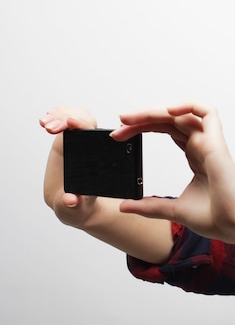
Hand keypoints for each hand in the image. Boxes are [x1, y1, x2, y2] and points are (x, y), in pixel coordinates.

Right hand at [39, 107, 99, 227]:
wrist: (74, 204)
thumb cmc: (80, 206)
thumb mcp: (77, 208)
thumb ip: (73, 205)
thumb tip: (70, 199)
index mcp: (100, 161)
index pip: (96, 137)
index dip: (84, 126)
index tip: (71, 124)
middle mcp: (93, 148)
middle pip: (85, 120)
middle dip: (69, 118)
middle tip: (51, 127)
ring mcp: (80, 141)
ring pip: (75, 117)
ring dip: (61, 115)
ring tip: (46, 124)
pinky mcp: (68, 139)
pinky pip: (64, 120)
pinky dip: (55, 116)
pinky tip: (45, 122)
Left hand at [111, 103, 234, 241]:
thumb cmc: (216, 217)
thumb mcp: (174, 210)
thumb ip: (150, 206)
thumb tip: (124, 205)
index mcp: (195, 156)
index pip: (166, 130)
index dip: (142, 128)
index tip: (120, 136)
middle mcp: (202, 145)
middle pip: (169, 120)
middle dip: (142, 119)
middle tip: (119, 124)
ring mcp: (209, 143)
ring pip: (181, 114)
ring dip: (155, 112)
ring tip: (131, 118)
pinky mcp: (216, 143)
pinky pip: (207, 112)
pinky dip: (188, 106)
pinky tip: (167, 112)